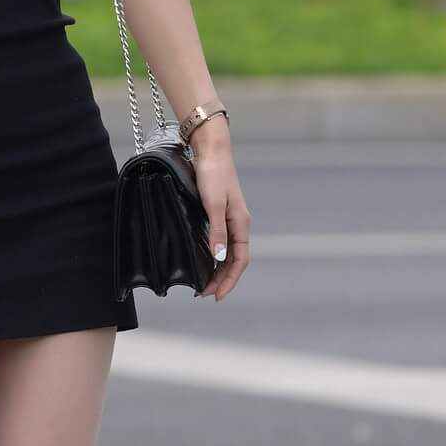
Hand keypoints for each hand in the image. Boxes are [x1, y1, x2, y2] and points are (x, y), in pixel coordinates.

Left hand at [193, 130, 248, 300]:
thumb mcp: (213, 205)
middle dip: (222, 279)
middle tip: (204, 295)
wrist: (210, 150)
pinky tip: (204, 262)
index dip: (229, 280)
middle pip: (234, 260)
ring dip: (218, 270)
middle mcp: (238, 224)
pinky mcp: (219, 214)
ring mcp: (229, 219)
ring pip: (227, 253)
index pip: (240, 260)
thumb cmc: (213, 175)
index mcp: (241, 224)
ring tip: (203, 285)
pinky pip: (220, 242)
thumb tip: (218, 258)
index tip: (217, 295)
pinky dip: (214, 256)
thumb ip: (216, 231)